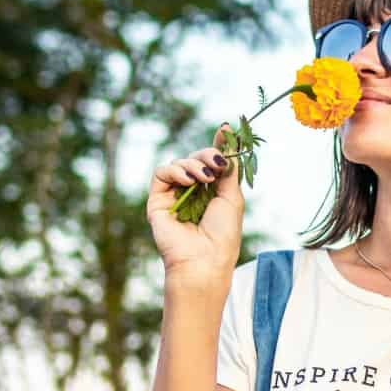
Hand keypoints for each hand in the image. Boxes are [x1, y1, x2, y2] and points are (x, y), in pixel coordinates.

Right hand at [146, 124, 243, 283]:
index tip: (226, 130)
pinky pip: (162, 173)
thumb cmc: (222, 235)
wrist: (204, 260)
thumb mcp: (232, 198)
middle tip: (216, 164)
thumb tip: (230, 143)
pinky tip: (189, 181)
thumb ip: (229, 171)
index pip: (212, 163)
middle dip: (207, 155)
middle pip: (196, 159)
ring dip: (193, 164)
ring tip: (205, 178)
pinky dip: (175, 171)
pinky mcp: (157, 201)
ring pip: (179, 164)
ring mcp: (174, 196)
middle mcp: (193, 193)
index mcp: (213, 193)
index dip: (218, 145)